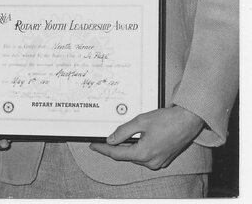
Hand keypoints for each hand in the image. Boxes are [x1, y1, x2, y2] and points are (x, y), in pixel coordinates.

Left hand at [89, 105, 204, 169]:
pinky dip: (138, 150)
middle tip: (101, 140)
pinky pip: (146, 157)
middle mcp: (152, 162)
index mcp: (144, 154)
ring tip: (117, 139)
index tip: (93, 145)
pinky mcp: (165, 159)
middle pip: (126, 156)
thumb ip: (123, 132)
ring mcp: (159, 162)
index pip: (117, 154)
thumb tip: (110, 140)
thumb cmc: (167, 120)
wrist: (189, 121)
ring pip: (136, 157)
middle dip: (114, 148)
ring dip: (126, 149)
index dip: (103, 149)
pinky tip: (133, 141)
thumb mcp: (141, 121)